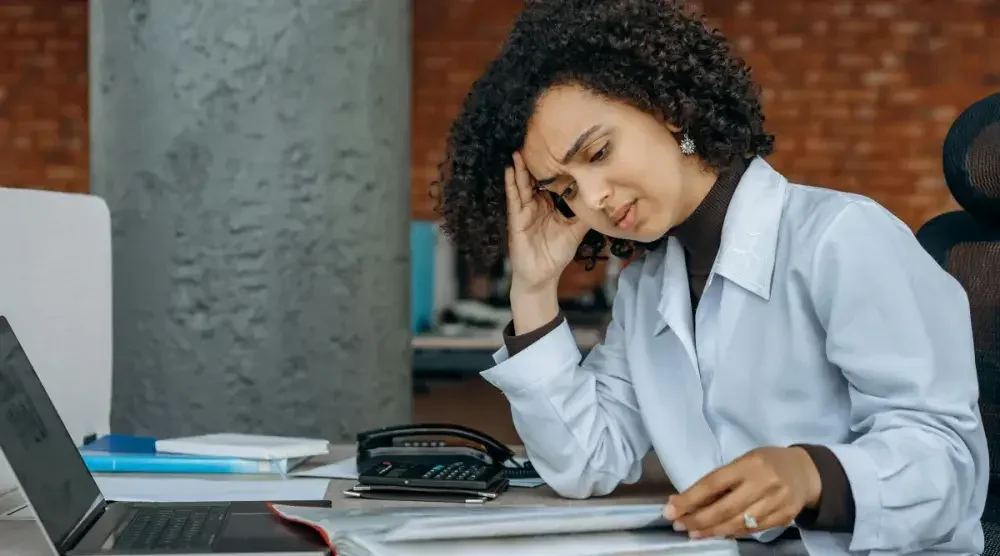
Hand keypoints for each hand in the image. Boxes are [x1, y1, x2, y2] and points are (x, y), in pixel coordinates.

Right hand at [505, 151, 588, 290]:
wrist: (542, 277)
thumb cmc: (556, 255)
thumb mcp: (576, 232)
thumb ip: (586, 216)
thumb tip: (604, 203)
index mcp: (549, 206)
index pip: (551, 182)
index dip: (553, 167)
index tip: (557, 148)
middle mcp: (535, 205)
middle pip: (534, 180)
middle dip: (534, 162)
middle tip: (534, 140)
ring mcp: (524, 212)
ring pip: (522, 185)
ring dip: (520, 168)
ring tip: (518, 149)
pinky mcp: (516, 220)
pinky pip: (514, 199)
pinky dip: (511, 184)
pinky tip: (510, 170)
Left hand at [662, 447, 821, 538]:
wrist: (806, 472)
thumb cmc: (767, 463)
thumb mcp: (745, 461)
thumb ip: (723, 479)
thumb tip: (689, 500)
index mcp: (749, 464)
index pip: (713, 484)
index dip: (689, 499)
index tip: (670, 509)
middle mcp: (763, 483)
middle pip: (724, 508)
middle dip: (697, 519)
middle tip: (678, 525)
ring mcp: (775, 503)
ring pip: (737, 523)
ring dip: (712, 530)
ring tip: (694, 533)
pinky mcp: (784, 517)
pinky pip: (752, 529)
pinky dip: (732, 533)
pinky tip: (718, 533)